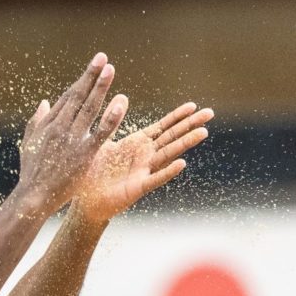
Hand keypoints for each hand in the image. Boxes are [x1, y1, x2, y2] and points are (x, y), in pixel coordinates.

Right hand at [15, 52, 127, 214]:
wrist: (32, 197)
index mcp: (48, 124)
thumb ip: (36, 121)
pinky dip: (112, 117)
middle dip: (91, 76)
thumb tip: (43, 102)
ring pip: (89, 108)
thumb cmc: (31, 174)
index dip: (82, 80)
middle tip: (103, 58)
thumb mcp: (29, 144)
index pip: (68, 98)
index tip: (94, 66)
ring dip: (100, 87)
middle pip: (78, 97)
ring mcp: (71, 140)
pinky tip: (121, 103)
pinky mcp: (83, 154)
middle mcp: (59, 128)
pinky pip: (101, 132)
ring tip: (110, 70)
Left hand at [74, 100, 214, 222]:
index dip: (177, 116)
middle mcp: (144, 156)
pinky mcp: (137, 188)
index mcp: (137, 144)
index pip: (162, 127)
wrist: (85, 199)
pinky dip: (168, 172)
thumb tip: (121, 95)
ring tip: (203, 132)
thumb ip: (113, 120)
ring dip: (185, 143)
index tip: (193, 105)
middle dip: (189, 125)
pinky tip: (181, 164)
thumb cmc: (93, 172)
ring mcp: (143, 171)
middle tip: (210, 113)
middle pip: (171, 137)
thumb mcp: (103, 141)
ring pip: (168, 154)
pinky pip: (155, 178)